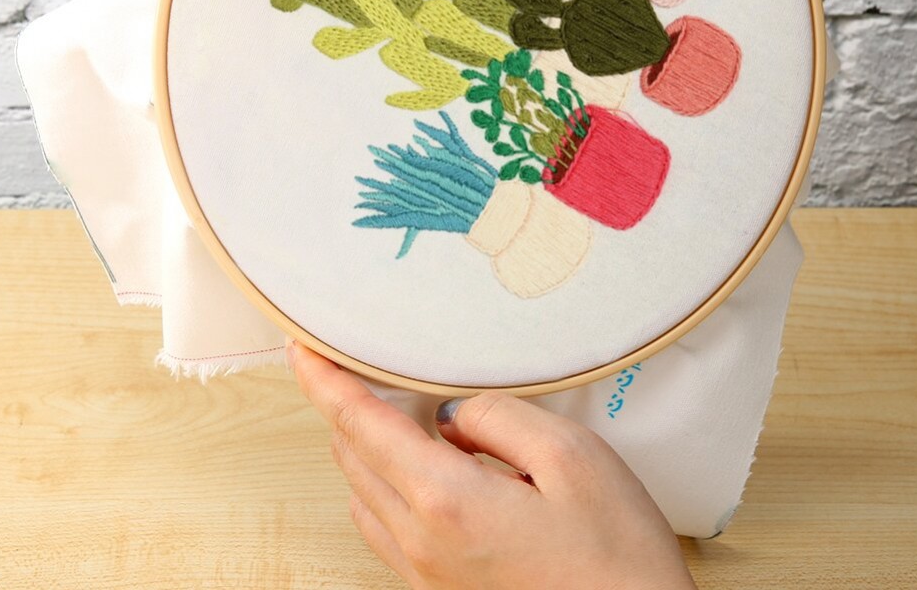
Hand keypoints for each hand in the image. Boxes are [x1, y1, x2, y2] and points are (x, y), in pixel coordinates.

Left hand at [287, 338, 697, 589]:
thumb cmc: (614, 555)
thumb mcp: (571, 456)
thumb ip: (497, 417)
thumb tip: (450, 414)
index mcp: (445, 500)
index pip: (360, 424)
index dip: (324, 380)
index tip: (302, 349)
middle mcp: (420, 542)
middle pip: (352, 457)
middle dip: (346, 405)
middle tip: (364, 366)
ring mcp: (426, 574)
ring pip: (363, 492)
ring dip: (365, 445)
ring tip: (401, 411)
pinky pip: (385, 526)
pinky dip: (384, 483)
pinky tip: (424, 468)